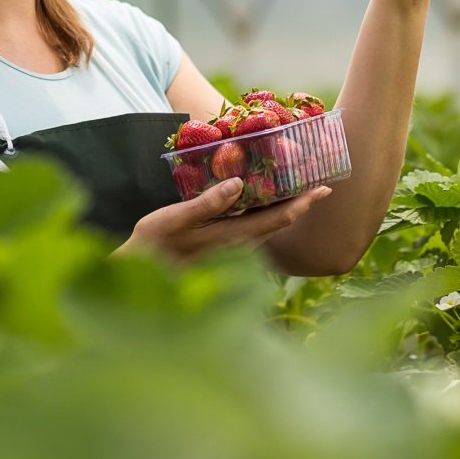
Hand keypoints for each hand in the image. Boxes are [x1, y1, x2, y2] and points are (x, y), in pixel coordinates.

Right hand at [115, 178, 333, 265]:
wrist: (136, 276)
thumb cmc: (151, 245)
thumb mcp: (173, 219)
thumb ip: (206, 204)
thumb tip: (238, 184)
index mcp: (231, 237)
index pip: (277, 219)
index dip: (303, 203)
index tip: (324, 188)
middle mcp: (238, 248)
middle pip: (279, 223)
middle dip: (301, 204)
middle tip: (320, 182)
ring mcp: (232, 252)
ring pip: (268, 228)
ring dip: (286, 209)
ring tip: (299, 188)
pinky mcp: (224, 251)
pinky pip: (255, 231)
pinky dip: (267, 215)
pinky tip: (264, 202)